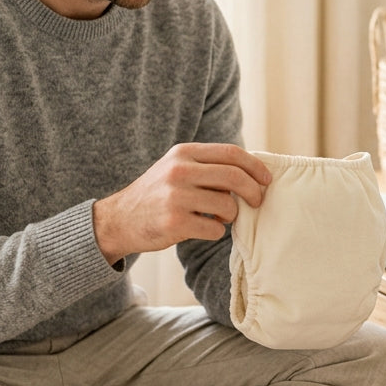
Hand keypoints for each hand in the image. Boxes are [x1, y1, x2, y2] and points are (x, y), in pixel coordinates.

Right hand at [92, 143, 270, 262]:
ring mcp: (176, 197)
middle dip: (253, 191)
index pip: (231, 153)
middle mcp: (179, 171)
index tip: (267, 179)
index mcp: (183, 153)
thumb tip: (252, 173)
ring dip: (231, 215)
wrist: (118, 220)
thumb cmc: (156, 195)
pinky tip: (202, 228)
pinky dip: (216, 231)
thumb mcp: (175, 169)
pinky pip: (215, 229)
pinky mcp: (174, 223)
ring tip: (219, 217)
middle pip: (234, 177)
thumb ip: (207, 166)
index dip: (255, 166)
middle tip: (257, 202)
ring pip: (228, 205)